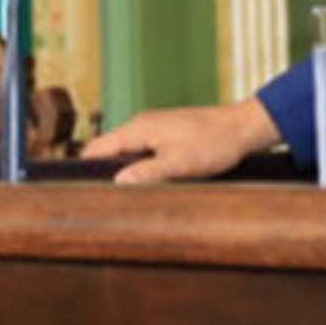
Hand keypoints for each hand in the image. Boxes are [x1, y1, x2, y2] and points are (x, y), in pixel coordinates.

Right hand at [81, 98, 281, 183]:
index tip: (82, 191)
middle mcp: (142, 126)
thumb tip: (118, 183)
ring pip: (127, 151)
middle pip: (109, 151)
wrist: (243, 128)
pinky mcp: (167, 134)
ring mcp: (154, 128)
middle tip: (104, 199)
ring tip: (126, 193)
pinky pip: (142, 150)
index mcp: (138, 129)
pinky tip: (150, 180)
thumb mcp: (180, 163)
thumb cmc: (215, 143)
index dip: (85, 170)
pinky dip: (140, 165)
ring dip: (125, 170)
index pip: (97, 149)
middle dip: (104, 173)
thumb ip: (147, 173)